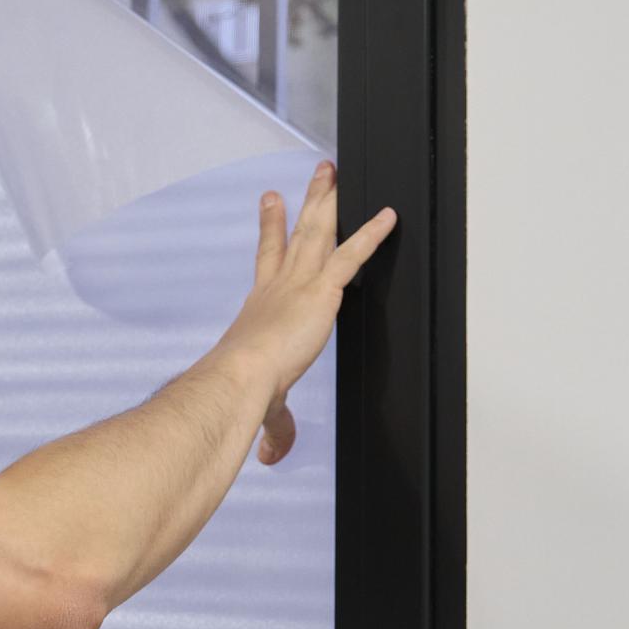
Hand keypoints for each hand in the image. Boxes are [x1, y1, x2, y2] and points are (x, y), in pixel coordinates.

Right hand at [214, 160, 396, 465]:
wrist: (239, 379)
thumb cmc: (242, 389)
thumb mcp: (266, 406)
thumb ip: (277, 427)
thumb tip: (273, 456)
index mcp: (261, 304)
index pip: (267, 258)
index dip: (270, 228)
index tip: (270, 200)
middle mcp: (279, 285)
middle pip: (297, 233)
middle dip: (308, 200)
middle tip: (319, 173)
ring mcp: (300, 282)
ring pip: (319, 231)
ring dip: (330, 200)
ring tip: (337, 172)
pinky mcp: (322, 289)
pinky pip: (351, 255)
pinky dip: (372, 235)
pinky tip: (389, 216)